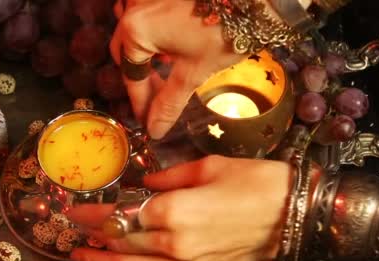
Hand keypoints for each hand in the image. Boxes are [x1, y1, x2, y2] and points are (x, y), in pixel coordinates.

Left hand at [68, 155, 291, 260]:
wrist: (296, 216)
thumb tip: (146, 183)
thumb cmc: (256, 182)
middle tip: (71, 231)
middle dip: (93, 237)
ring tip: (83, 257)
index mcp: (173, 212)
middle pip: (122, 244)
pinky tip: (126, 260)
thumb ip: (169, 176)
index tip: (72, 209)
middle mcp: (174, 244)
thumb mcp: (209, 166)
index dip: (93, 213)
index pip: (120, 215)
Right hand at [111, 0, 243, 138]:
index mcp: (136, 30)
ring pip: (132, 31)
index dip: (140, 103)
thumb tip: (154, 130)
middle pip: (126, 52)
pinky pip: (144, 14)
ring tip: (164, 69)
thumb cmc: (223, 32)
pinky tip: (170, 45)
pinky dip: (151, 32)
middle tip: (156, 99)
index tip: (146, 121)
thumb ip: (168, 103)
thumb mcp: (194, 73)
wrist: (252, 0)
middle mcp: (133, 9)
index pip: (131, 76)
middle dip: (140, 78)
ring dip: (143, 52)